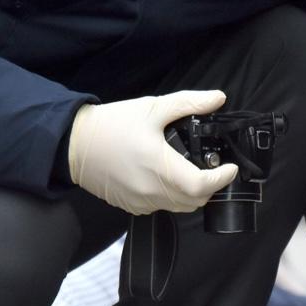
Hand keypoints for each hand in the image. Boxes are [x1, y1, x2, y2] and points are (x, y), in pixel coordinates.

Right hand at [68, 91, 238, 214]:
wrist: (75, 144)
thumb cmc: (112, 125)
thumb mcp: (152, 108)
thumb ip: (189, 103)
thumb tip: (218, 98)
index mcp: (160, 166)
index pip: (202, 186)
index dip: (222, 179)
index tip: (230, 168)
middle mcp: (152, 190)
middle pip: (195, 201)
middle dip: (210, 187)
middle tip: (213, 169)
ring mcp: (141, 202)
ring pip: (179, 207)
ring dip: (191, 194)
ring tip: (191, 173)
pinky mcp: (131, 206)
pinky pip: (160, 207)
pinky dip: (171, 197)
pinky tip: (165, 178)